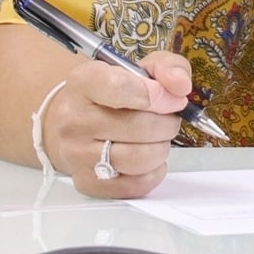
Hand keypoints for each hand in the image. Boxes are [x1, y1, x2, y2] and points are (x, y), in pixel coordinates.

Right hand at [45, 51, 194, 198]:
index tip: (172, 99)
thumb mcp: (140, 68)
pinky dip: (152, 173)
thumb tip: (180, 86)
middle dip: (167, 124)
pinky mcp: (86, 182)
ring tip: (158, 139)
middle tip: (168, 120)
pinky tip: (149, 159)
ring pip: (138, 159)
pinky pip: (134, 185)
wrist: (77, 121)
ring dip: (161, 149)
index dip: (157, 95)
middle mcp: (73, 119)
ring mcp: (76, 154)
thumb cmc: (114, 93)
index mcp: (83, 82)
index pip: (120, 87)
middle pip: (138, 127)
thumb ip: (167, 68)